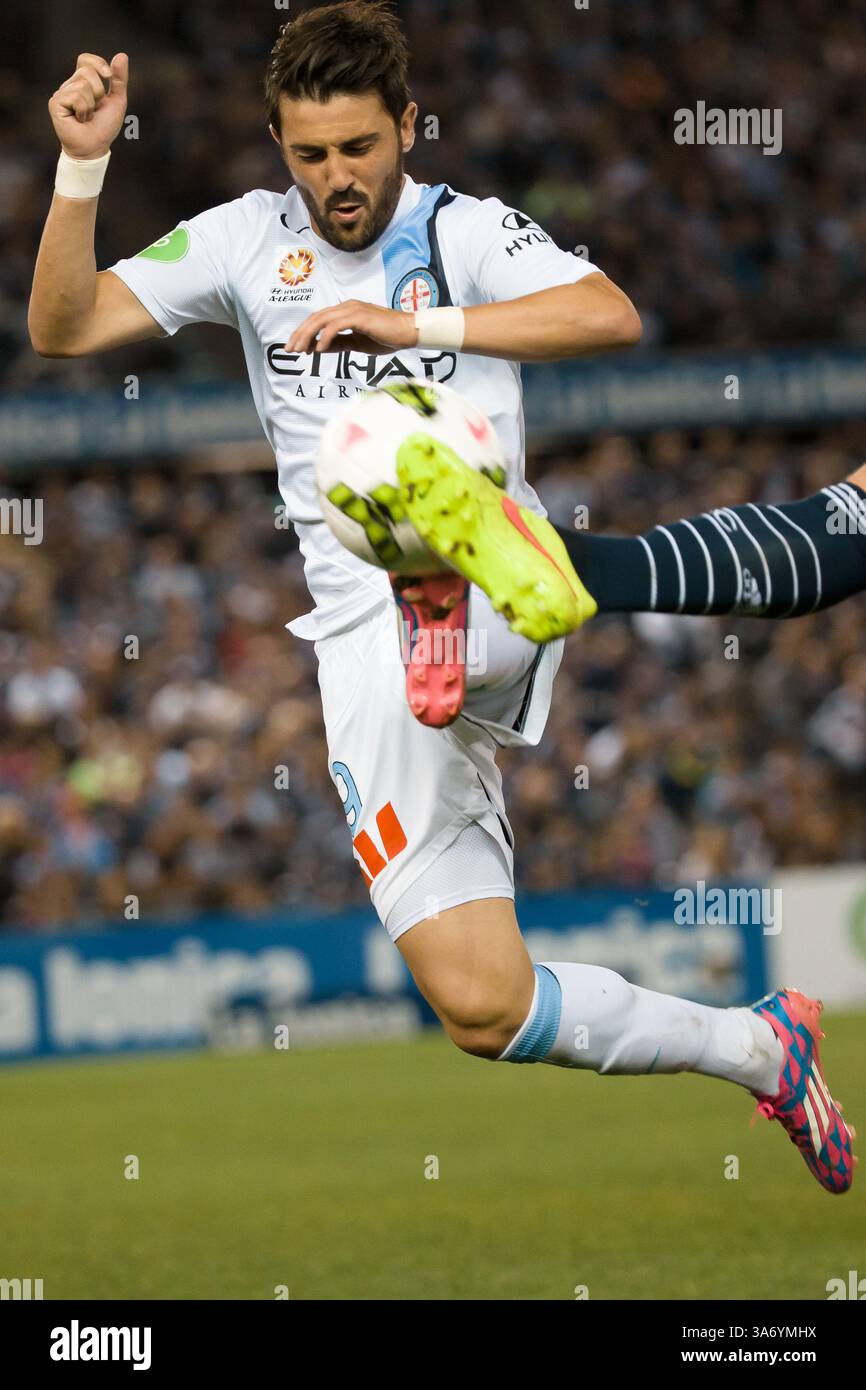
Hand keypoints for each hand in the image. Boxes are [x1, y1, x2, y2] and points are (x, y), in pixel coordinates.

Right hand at [48, 52, 128, 159]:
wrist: (95, 148)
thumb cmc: (104, 127)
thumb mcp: (117, 100)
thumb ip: (119, 80)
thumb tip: (122, 55)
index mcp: (81, 82)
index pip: (85, 59)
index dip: (98, 63)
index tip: (108, 76)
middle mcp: (69, 85)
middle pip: (87, 72)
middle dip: (99, 92)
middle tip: (95, 109)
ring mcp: (60, 94)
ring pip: (83, 85)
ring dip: (92, 105)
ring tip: (86, 117)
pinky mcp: (55, 103)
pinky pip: (76, 97)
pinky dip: (84, 110)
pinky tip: (79, 120)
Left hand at [286, 300, 418, 355]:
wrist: (408, 332)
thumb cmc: (387, 337)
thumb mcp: (357, 343)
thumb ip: (339, 343)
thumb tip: (320, 348)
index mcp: (346, 311)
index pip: (318, 319)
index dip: (304, 333)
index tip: (295, 347)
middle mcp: (346, 306)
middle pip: (315, 318)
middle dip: (300, 334)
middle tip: (290, 350)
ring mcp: (352, 310)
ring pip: (322, 320)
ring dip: (308, 336)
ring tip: (301, 351)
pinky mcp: (359, 317)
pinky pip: (335, 326)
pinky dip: (325, 338)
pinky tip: (319, 350)